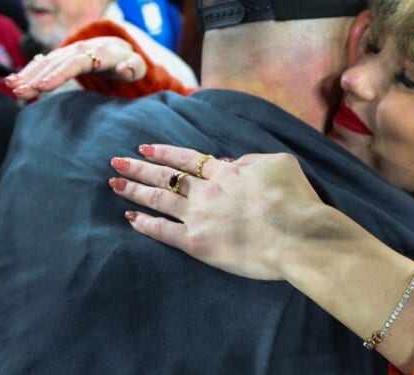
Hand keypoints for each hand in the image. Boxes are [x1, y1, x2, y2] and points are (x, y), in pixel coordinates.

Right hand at [5, 36, 145, 99]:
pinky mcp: (60, 57)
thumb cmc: (128, 64)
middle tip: (20, 91)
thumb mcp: (137, 66)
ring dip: (28, 75)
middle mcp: (80, 49)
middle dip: (37, 77)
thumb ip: (133, 68)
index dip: (60, 74)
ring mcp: (68, 52)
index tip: (44, 86)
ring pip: (46, 62)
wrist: (117, 50)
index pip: (77, 63)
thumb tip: (124, 69)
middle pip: (56, 63)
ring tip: (12, 87)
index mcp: (100, 53)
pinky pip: (41, 63)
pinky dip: (27, 72)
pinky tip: (13, 81)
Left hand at [108, 144, 328, 279]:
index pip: (188, 158)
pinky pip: (164, 233)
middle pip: (166, 177)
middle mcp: (207, 192)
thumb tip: (234, 163)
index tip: (145, 147)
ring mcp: (199, 217)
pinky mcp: (198, 244)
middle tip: (116, 161)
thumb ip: (252, 159)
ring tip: (115, 184)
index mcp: (227, 172)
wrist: (298, 236)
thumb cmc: (296, 200)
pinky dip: (146, 225)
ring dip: (135, 191)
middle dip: (139, 168)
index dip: (164, 152)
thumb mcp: (280, 163)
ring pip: (159, 201)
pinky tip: (131, 219)